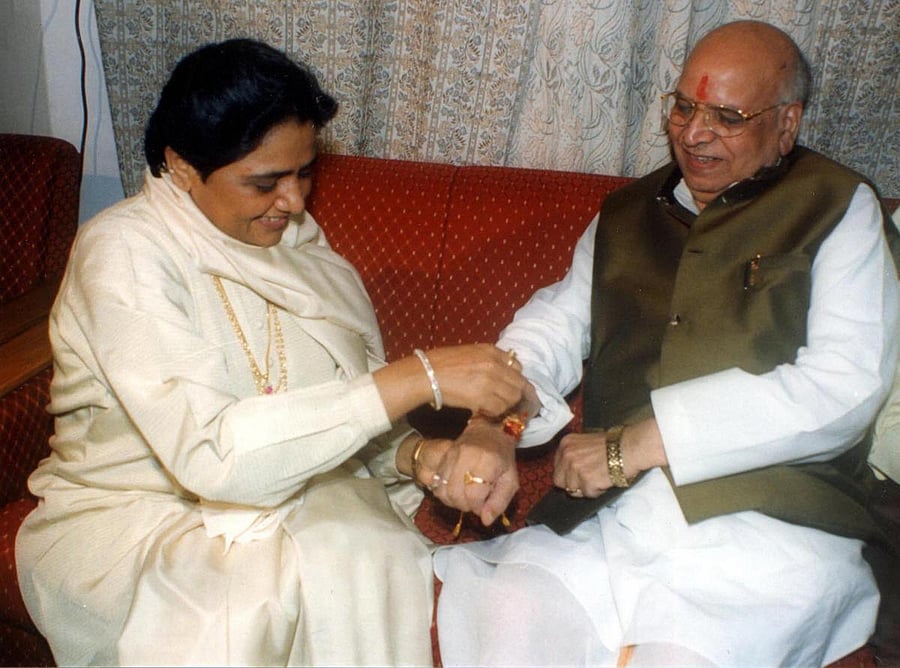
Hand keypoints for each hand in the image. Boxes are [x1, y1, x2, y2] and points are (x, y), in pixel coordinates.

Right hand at [425, 344, 526, 416]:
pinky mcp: (482, 397)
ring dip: (505, 405)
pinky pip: (499, 409)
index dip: (516, 380)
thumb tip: (500, 374)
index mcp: (491, 351)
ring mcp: (490, 381)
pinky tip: (484, 411)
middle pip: (520, 384)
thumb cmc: (441, 363)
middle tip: (507, 403)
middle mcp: (495, 364)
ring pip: (512, 398)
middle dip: (516, 395)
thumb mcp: (469, 352)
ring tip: (493, 407)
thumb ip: (488, 360)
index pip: (518, 367)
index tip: (512, 388)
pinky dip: (494, 413)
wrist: (426, 374)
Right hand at [428, 417, 519, 525]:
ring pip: (442, 489)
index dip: (477, 506)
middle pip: (455, 493)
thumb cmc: (503, 457)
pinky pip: (437, 483)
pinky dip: (444, 493)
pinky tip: (456, 491)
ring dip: (452, 501)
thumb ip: (500, 502)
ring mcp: (452, 454)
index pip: (474, 493)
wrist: (490, 431)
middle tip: (474, 503)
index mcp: (488, 461)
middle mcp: (467, 456)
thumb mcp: (510, 480)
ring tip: (465, 498)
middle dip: (464, 505)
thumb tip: (485, 520)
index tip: (483, 505)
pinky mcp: (443, 456)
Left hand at [552, 418, 666, 496]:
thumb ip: (574, 454)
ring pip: (572, 490)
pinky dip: (598, 491)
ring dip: (586, 488)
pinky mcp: (586, 481)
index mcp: (565, 444)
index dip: (567, 474)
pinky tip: (605, 480)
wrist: (630, 447)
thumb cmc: (613, 445)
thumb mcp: (586, 443)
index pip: (557, 467)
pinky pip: (588, 494)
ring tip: (600, 477)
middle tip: (588, 480)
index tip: (578, 475)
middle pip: (559, 481)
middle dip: (572, 484)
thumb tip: (567, 472)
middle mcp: (567, 455)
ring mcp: (575, 468)